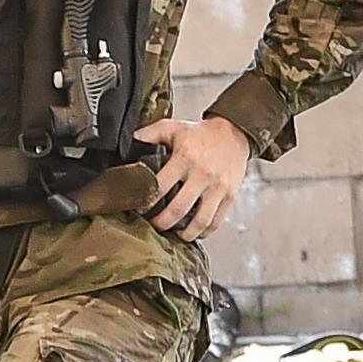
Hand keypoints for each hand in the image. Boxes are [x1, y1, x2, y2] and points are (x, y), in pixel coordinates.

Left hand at [138, 112, 255, 240]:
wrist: (234, 133)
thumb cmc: (201, 133)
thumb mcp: (173, 127)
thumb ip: (149, 134)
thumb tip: (128, 141)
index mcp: (185, 157)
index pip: (160, 186)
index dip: (146, 202)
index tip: (139, 208)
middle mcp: (203, 173)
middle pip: (178, 209)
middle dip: (161, 223)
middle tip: (153, 226)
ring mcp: (218, 187)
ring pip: (199, 221)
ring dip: (184, 234)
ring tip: (173, 234)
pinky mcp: (230, 196)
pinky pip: (216, 221)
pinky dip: (203, 232)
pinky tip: (193, 232)